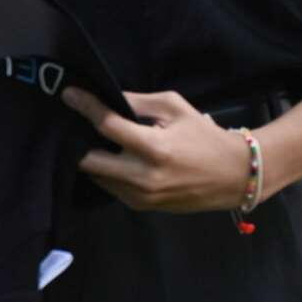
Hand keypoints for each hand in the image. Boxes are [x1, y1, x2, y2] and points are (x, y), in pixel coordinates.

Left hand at [62, 87, 253, 213]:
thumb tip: (108, 97)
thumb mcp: (175, 108)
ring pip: (96, 177)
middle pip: (89, 160)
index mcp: (154, 148)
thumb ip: (138, 102)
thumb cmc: (205, 137)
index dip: (85, 107)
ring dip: (89, 157)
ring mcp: (140, 196)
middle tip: (76, 123)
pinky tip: (108, 156)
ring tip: (90, 138)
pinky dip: (105, 171)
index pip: (107, 125)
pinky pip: (110, 187)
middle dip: (79, 140)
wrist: (233, 176)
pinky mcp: (141, 207)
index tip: (68, 94)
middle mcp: (142, 177)